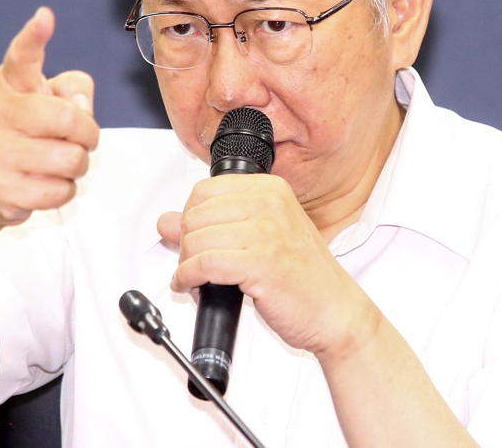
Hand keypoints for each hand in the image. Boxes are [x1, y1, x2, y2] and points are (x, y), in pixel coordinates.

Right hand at [0, 7, 99, 227]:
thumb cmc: (27, 133)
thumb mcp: (48, 101)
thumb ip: (74, 89)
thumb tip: (79, 105)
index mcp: (9, 85)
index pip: (21, 57)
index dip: (34, 37)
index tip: (44, 18)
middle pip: (69, 118)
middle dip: (89, 134)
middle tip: (81, 140)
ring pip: (71, 159)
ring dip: (77, 165)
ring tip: (59, 163)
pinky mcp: (2, 190)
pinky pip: (61, 191)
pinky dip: (64, 191)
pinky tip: (43, 184)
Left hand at [157, 174, 376, 359]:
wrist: (336, 312)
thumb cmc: (303, 276)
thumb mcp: (258, 238)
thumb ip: (213, 224)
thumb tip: (165, 221)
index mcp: (270, 189)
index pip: (204, 190)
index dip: (190, 219)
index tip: (193, 240)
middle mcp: (268, 203)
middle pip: (195, 214)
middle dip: (185, 244)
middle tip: (194, 265)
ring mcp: (266, 231)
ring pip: (195, 239)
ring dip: (186, 265)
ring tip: (196, 279)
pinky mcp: (260, 263)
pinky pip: (204, 264)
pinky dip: (188, 278)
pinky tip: (192, 287)